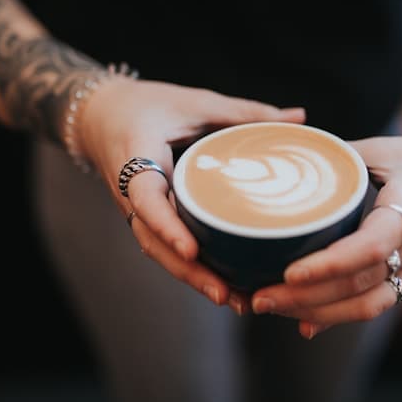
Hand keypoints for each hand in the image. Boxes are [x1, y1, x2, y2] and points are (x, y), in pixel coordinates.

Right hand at [80, 77, 304, 308]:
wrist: (102, 115)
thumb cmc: (150, 104)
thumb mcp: (196, 101)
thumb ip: (244, 112)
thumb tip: (299, 118)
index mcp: (137, 154)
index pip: (145, 197)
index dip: (167, 226)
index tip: (192, 249)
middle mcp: (131, 190)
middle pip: (152, 240)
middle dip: (187, 270)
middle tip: (225, 293)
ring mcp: (136, 209)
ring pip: (158, 251)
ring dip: (191, 277)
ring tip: (233, 299)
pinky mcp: (147, 218)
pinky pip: (164, 247)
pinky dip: (190, 268)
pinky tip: (223, 287)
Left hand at [250, 130, 401, 337]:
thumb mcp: (387, 149)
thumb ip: (339, 160)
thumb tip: (284, 162)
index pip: (371, 248)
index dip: (329, 265)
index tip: (289, 272)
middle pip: (360, 288)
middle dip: (305, 299)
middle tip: (258, 297)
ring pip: (367, 306)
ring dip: (317, 312)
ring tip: (271, 307)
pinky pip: (378, 305)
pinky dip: (339, 316)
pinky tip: (305, 323)